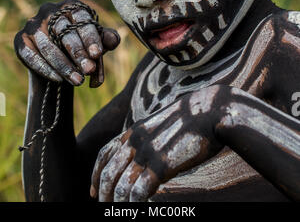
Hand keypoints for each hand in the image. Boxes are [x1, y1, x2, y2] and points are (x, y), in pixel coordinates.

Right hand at [14, 0, 119, 85]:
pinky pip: (32, 56)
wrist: (57, 59)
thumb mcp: (96, 42)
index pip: (81, 17)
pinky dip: (46, 68)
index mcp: (71, 6)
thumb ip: (106, 39)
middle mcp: (49, 11)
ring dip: (64, 65)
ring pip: (48, 46)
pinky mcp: (21, 40)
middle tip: (88, 70)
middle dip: (78, 53)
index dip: (89, 36)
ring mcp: (33, 25)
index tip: (97, 54)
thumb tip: (114, 39)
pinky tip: (59, 79)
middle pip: (64, 31)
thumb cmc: (82, 46)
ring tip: (78, 80)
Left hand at [91, 85, 224, 200]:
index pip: (105, 154)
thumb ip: (149, 138)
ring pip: (120, 186)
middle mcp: (135, 141)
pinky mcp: (161, 165)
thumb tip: (146, 154)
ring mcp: (147, 153)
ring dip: (116, 204)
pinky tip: (136, 211)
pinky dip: (133, 206)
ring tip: (118, 214)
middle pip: (108, 172)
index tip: (94, 191)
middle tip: (103, 207)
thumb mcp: (162, 124)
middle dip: (103, 193)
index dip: (96, 174)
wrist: (212, 111)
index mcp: (135, 131)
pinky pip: (138, 192)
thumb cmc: (192, 120)